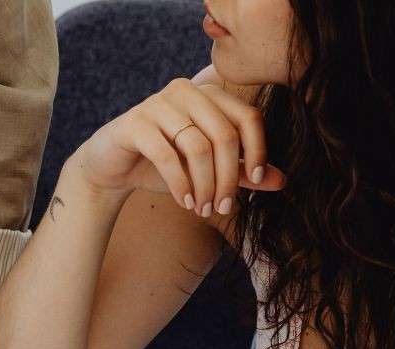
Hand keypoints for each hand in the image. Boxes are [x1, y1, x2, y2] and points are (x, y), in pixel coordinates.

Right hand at [74, 77, 284, 215]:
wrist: (112, 169)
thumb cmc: (162, 166)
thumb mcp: (207, 171)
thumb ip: (240, 172)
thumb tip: (281, 181)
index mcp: (209, 95)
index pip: (247, 117)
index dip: (257, 150)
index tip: (254, 182)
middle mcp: (186, 92)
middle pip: (224, 134)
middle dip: (227, 178)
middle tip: (221, 208)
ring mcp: (158, 104)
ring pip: (197, 146)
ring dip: (203, 185)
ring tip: (201, 210)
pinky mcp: (135, 123)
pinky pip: (167, 155)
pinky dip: (179, 183)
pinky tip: (183, 202)